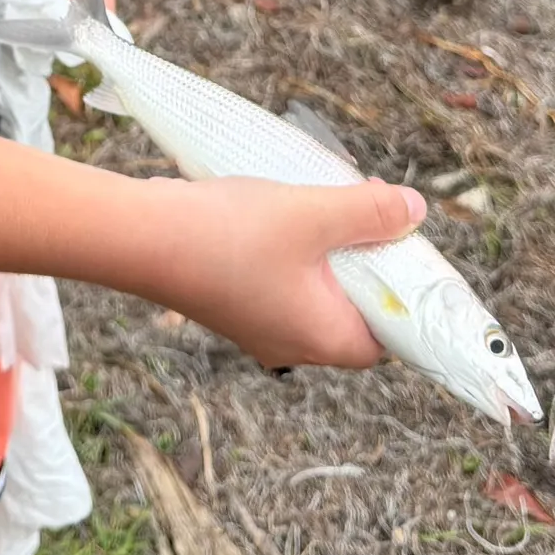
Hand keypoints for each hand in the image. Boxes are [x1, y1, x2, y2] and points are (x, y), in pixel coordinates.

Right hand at [142, 176, 427, 369]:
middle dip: (367, 267)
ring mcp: (258, 328)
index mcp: (321, 337)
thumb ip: (370, 212)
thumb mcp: (313, 214)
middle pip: (353, 315)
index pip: (387, 340)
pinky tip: (286, 215)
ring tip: (328, 209)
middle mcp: (291, 345)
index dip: (405, 300)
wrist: (140, 237)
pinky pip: (282, 287)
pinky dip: (295, 255)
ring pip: (315, 297)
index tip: (406, 254)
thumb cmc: (228, 234)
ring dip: (329, 256)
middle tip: (370, 218)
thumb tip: (414, 211)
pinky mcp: (233, 306)